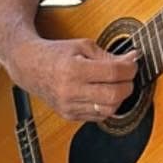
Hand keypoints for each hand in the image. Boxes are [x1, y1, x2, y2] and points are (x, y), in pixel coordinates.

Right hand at [9, 37, 138, 123]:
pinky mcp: (69, 116)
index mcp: (73, 69)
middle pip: (114, 95)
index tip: (132, 63)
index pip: (113, 72)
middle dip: (128, 85)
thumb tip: (133, 60)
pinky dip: (106, 106)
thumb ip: (108, 55)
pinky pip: (98, 117)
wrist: (29, 67)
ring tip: (116, 85)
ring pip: (108, 110)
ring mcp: (69, 106)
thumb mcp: (82, 46)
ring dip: (119, 98)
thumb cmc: (56, 54)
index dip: (130, 68)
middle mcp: (70, 91)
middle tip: (128, 76)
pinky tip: (103, 94)